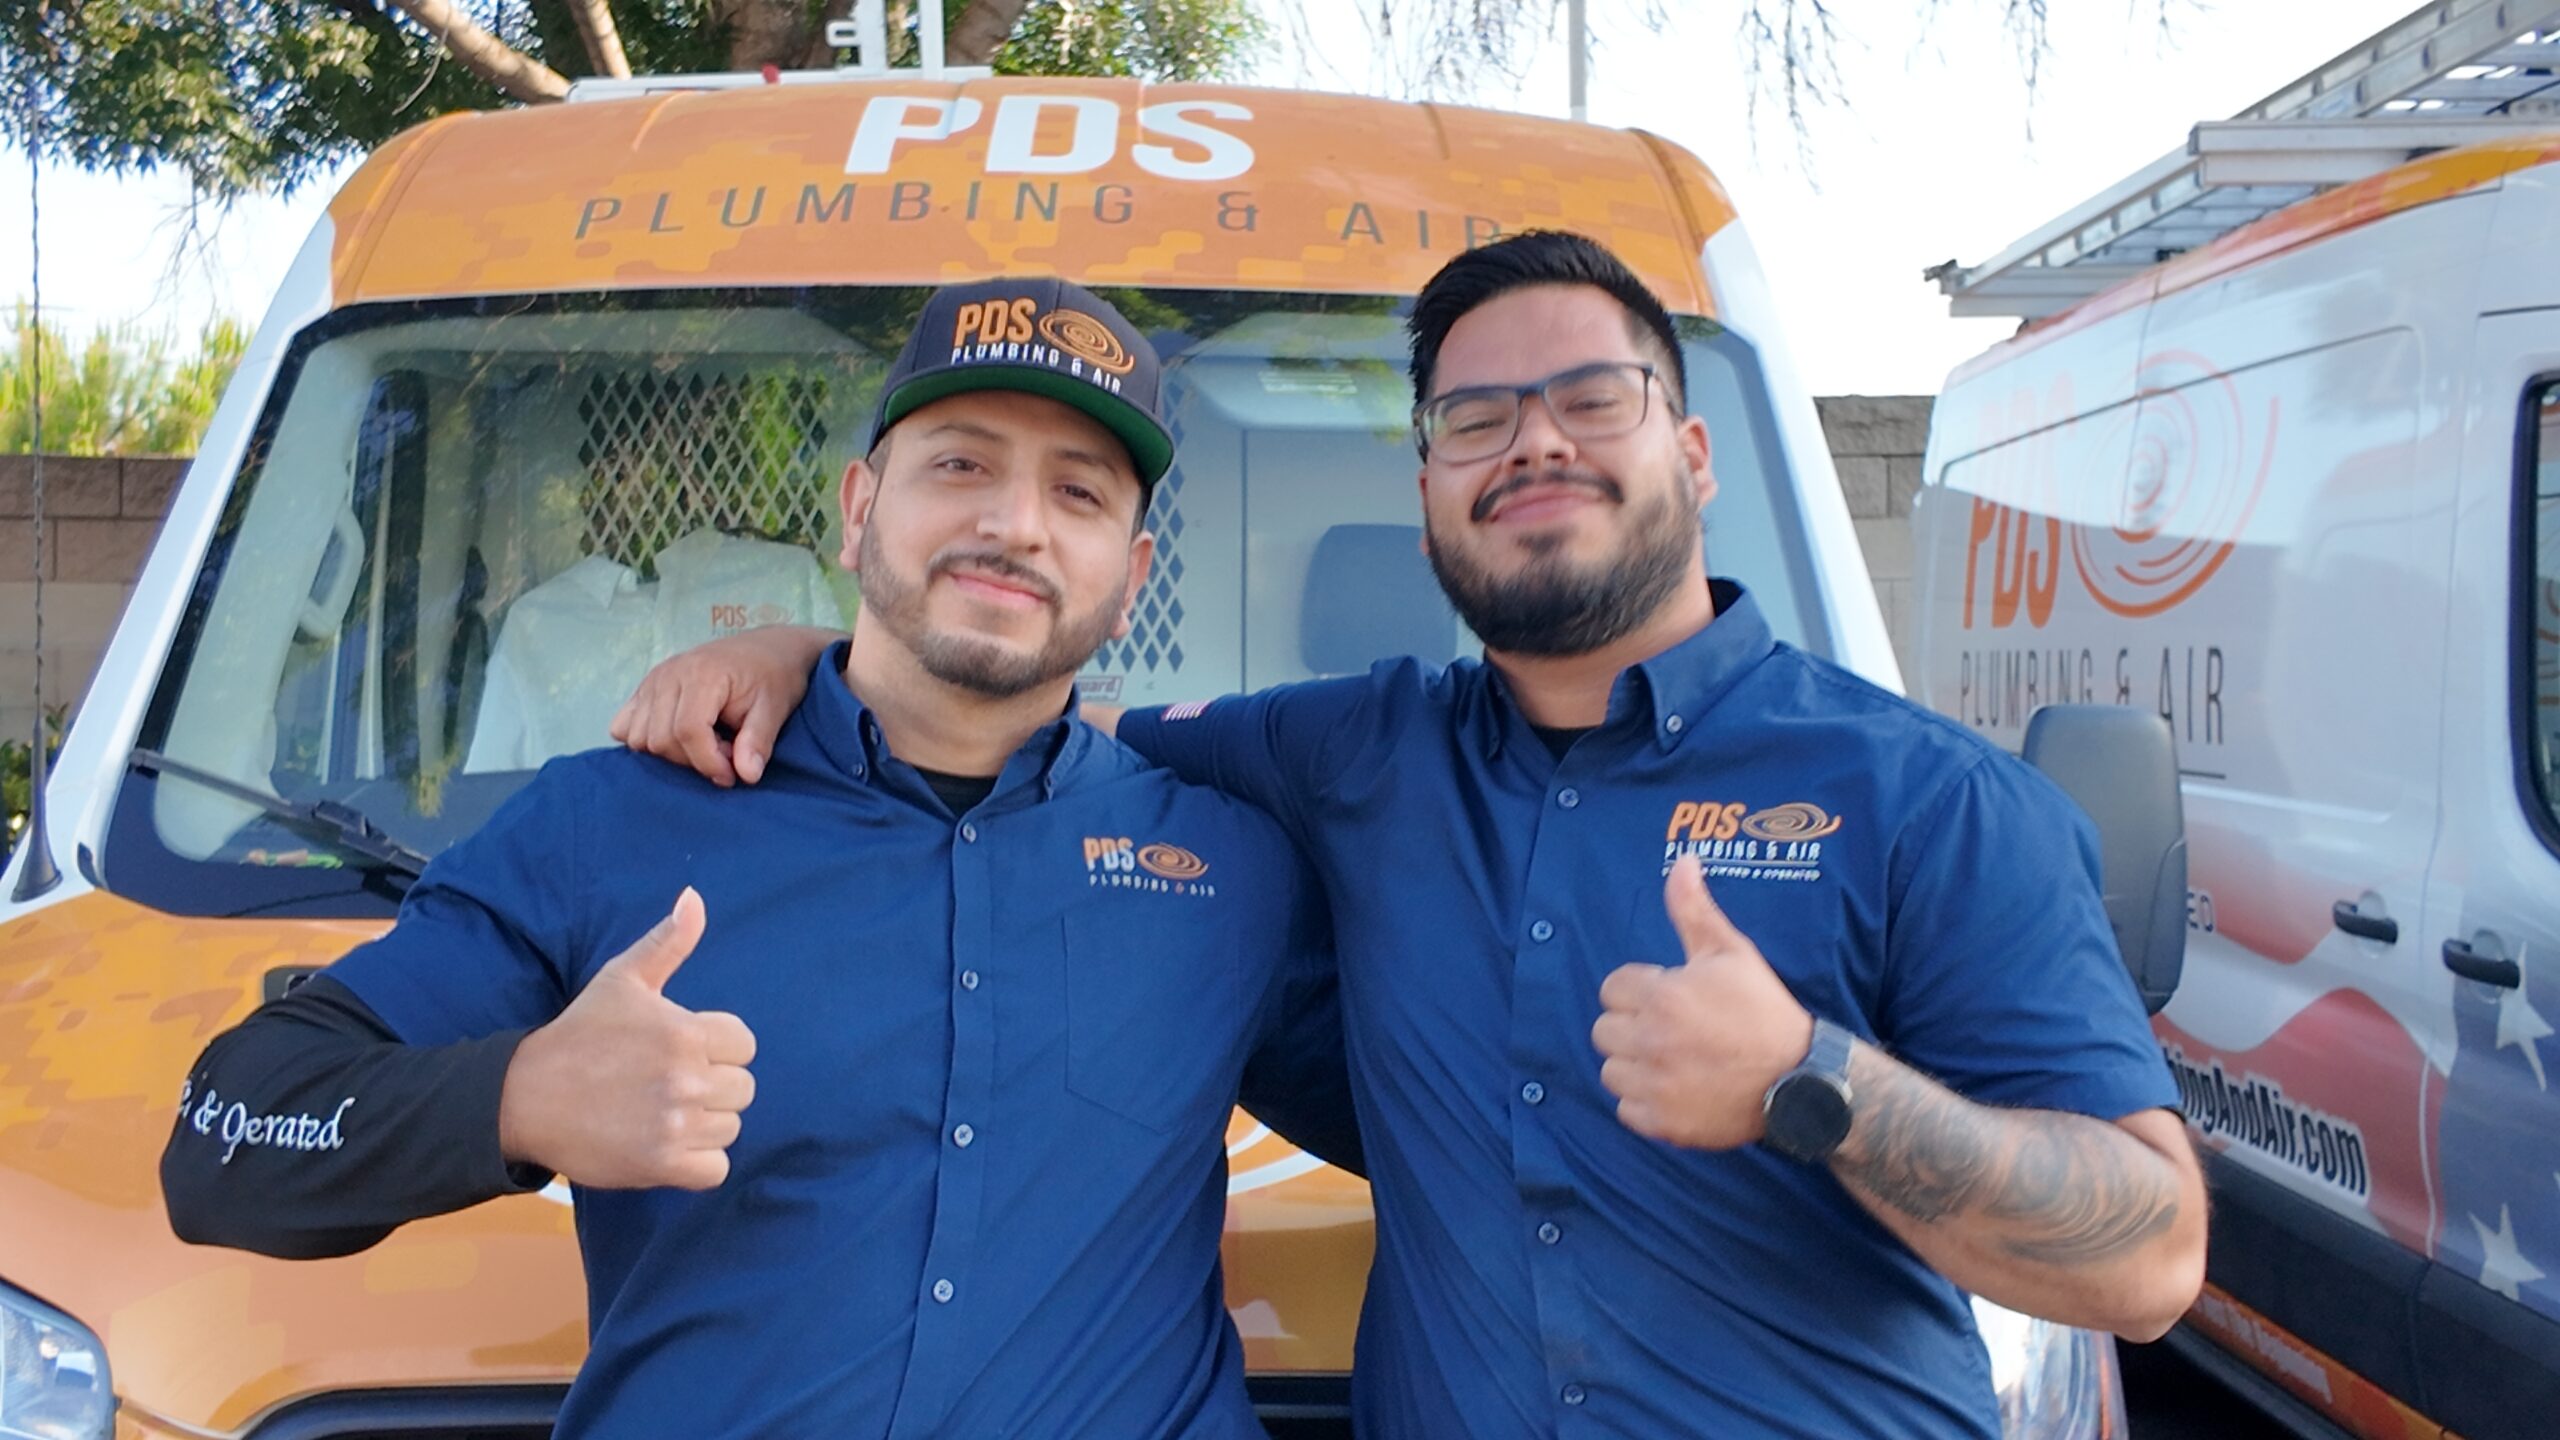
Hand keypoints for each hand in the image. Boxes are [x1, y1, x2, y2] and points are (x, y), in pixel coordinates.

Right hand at [499, 888, 756, 1188]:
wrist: (526, 1096)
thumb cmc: (580, 1034)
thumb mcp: (622, 979)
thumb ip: (668, 942)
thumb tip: (695, 896)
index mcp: (685, 1031)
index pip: (744, 1045)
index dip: (717, 1049)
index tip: (681, 1051)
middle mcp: (686, 1078)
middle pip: (742, 1089)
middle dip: (713, 1087)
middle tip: (668, 1084)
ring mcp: (675, 1124)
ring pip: (730, 1129)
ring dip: (705, 1126)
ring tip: (663, 1113)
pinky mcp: (662, 1164)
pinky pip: (715, 1170)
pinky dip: (698, 1164)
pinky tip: (667, 1144)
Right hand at [608, 625, 840, 785]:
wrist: (768, 650)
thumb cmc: (774, 677)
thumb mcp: (775, 708)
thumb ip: (758, 742)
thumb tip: (746, 775)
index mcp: (703, 674)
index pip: (687, 731)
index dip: (708, 762)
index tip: (731, 775)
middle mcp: (669, 673)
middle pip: (660, 739)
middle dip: (693, 760)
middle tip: (727, 754)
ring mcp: (653, 679)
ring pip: (639, 737)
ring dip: (670, 753)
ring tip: (707, 744)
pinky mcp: (646, 687)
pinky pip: (623, 725)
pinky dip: (646, 740)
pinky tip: (679, 738)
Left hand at [1590, 861, 1814, 1149]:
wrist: (1800, 1079)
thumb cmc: (1764, 1011)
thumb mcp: (1732, 953)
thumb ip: (1694, 910)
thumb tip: (1682, 861)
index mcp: (1662, 996)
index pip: (1612, 987)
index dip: (1640, 990)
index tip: (1670, 997)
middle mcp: (1650, 1041)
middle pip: (1604, 1029)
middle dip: (1631, 1025)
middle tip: (1671, 1029)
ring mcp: (1654, 1086)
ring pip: (1610, 1070)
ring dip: (1633, 1064)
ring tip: (1672, 1059)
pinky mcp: (1662, 1123)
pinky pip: (1626, 1110)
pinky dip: (1644, 1103)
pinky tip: (1675, 1089)